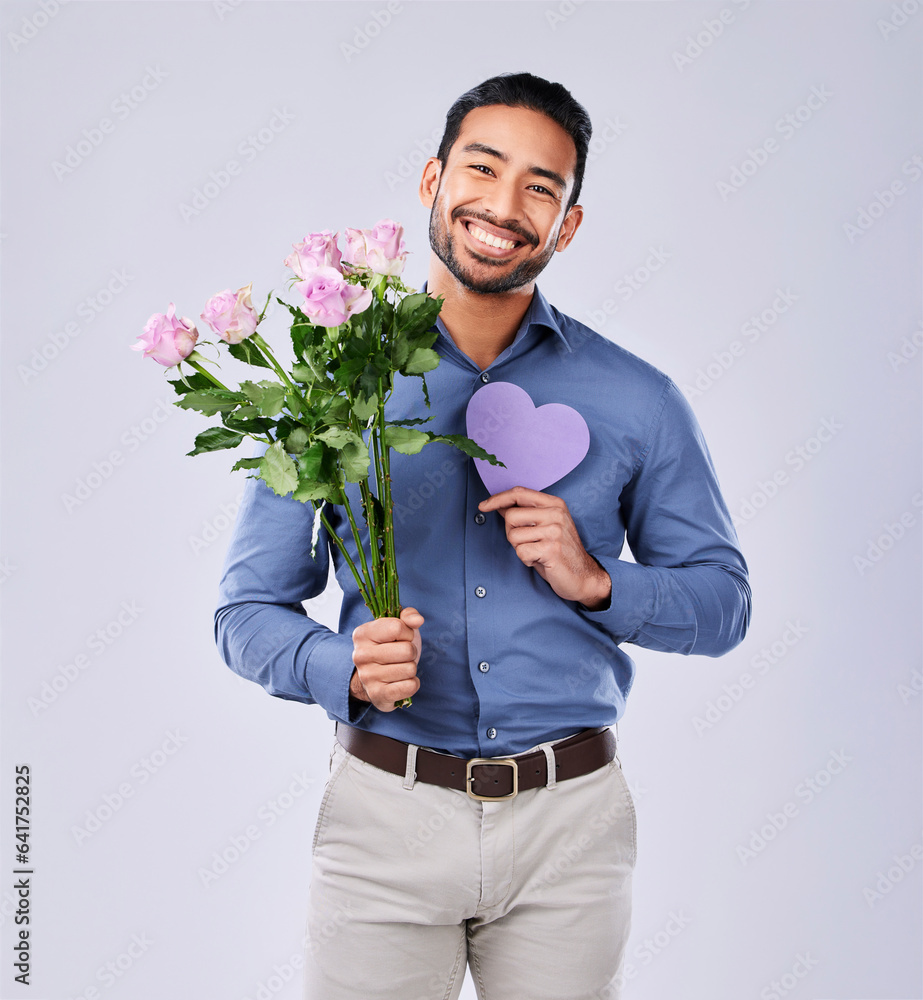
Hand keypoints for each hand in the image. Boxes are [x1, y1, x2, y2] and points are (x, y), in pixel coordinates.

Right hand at [349, 607, 423, 711]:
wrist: (375, 677)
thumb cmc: (389, 647)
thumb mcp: (398, 625)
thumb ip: (408, 616)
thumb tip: (418, 620)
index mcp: (362, 634)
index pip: (397, 628)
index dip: (407, 633)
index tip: (401, 638)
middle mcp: (360, 655)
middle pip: (406, 650)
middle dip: (411, 652)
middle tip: (401, 656)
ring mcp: (367, 677)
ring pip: (410, 669)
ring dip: (411, 668)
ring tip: (399, 668)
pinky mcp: (378, 695)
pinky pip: (410, 687)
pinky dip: (412, 684)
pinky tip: (401, 681)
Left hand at [478, 487, 610, 609]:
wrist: (584, 576)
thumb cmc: (561, 552)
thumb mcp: (545, 526)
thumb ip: (525, 514)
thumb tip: (499, 505)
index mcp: (554, 503)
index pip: (519, 493)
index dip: (497, 499)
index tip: (483, 506)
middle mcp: (555, 513)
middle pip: (511, 516)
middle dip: (512, 533)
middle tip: (528, 543)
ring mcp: (554, 531)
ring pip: (513, 536)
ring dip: (520, 549)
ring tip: (537, 552)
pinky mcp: (551, 549)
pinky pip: (521, 552)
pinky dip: (526, 560)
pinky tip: (541, 561)